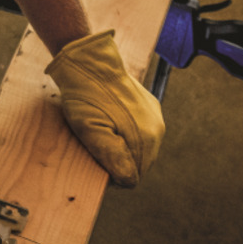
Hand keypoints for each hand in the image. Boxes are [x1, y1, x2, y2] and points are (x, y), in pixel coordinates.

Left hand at [46, 29, 164, 186]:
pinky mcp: (151, 106)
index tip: (97, 164)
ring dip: (125, 147)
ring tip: (104, 134)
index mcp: (145, 139)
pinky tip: (112, 123)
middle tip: (97, 149)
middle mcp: (157, 129)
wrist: (89, 62)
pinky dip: (129, 133)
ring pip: (142, 147)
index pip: (134, 176)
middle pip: (140, 163)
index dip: (115, 176)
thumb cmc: (85, 97)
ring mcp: (155, 116)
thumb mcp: (90, 130)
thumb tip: (129, 181)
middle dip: (121, 162)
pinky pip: (143, 130)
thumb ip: (112, 158)